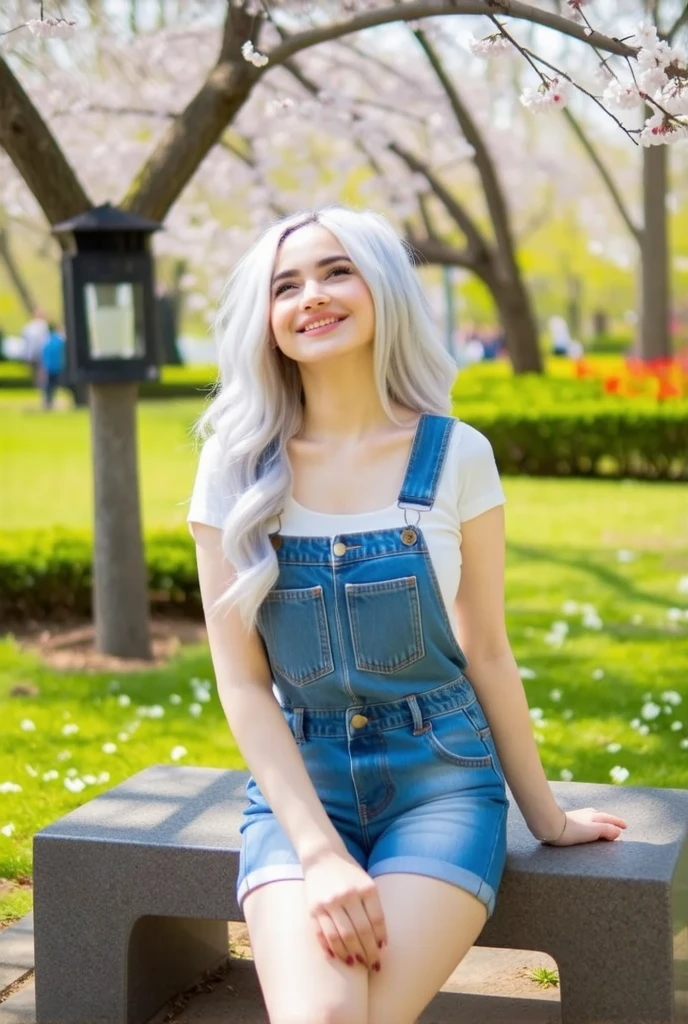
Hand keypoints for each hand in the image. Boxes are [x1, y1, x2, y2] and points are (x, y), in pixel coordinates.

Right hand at [303, 850, 386, 968]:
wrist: (322, 857)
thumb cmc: (349, 873)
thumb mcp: (366, 883)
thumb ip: (373, 907)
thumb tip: (380, 941)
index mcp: (366, 888)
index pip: (377, 920)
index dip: (380, 938)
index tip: (382, 950)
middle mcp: (347, 895)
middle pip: (361, 932)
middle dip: (368, 952)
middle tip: (373, 964)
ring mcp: (329, 902)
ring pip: (342, 937)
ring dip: (351, 954)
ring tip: (357, 964)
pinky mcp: (313, 908)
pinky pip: (323, 934)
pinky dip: (331, 948)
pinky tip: (339, 957)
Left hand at [548, 807, 627, 845]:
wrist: (552, 826)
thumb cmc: (574, 830)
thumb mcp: (594, 830)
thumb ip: (607, 830)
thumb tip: (618, 831)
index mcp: (595, 816)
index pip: (610, 819)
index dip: (618, 823)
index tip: (625, 826)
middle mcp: (587, 814)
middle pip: (602, 817)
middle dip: (611, 821)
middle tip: (618, 826)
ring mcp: (578, 816)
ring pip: (594, 817)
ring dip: (601, 821)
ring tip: (605, 826)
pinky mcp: (570, 821)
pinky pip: (586, 820)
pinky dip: (592, 823)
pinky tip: (587, 825)